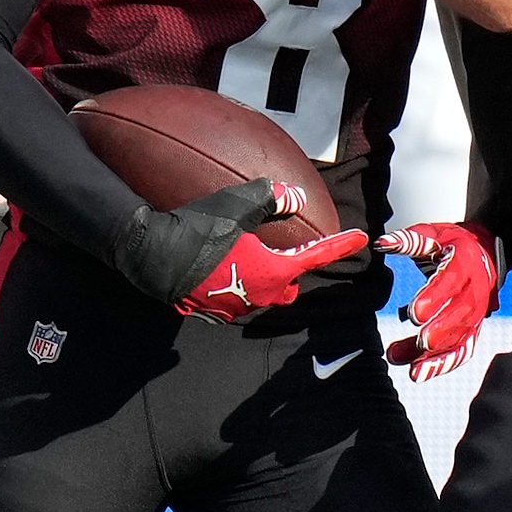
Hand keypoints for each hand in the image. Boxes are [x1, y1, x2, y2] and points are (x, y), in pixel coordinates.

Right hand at [114, 178, 368, 321]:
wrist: (150, 254)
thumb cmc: (198, 228)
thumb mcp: (238, 205)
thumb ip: (273, 200)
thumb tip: (297, 198)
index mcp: (274, 272)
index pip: (317, 256)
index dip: (340, 245)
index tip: (361, 239)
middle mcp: (261, 296)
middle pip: (289, 284)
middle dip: (290, 270)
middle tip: (282, 249)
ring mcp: (236, 309)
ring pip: (262, 295)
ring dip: (261, 280)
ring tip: (245, 258)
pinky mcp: (212, 314)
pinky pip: (235, 300)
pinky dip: (235, 287)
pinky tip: (219, 270)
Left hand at [380, 221, 501, 380]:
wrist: (485, 253)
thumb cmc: (452, 244)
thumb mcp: (433, 235)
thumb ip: (408, 240)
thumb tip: (382, 243)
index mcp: (464, 263)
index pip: (451, 282)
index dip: (435, 297)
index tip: (415, 313)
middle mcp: (475, 291)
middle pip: (461, 314)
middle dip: (442, 330)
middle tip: (421, 342)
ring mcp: (476, 313)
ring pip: (460, 337)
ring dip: (437, 355)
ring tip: (413, 369)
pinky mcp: (472, 328)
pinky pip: (462, 350)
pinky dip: (444, 364)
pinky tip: (420, 373)